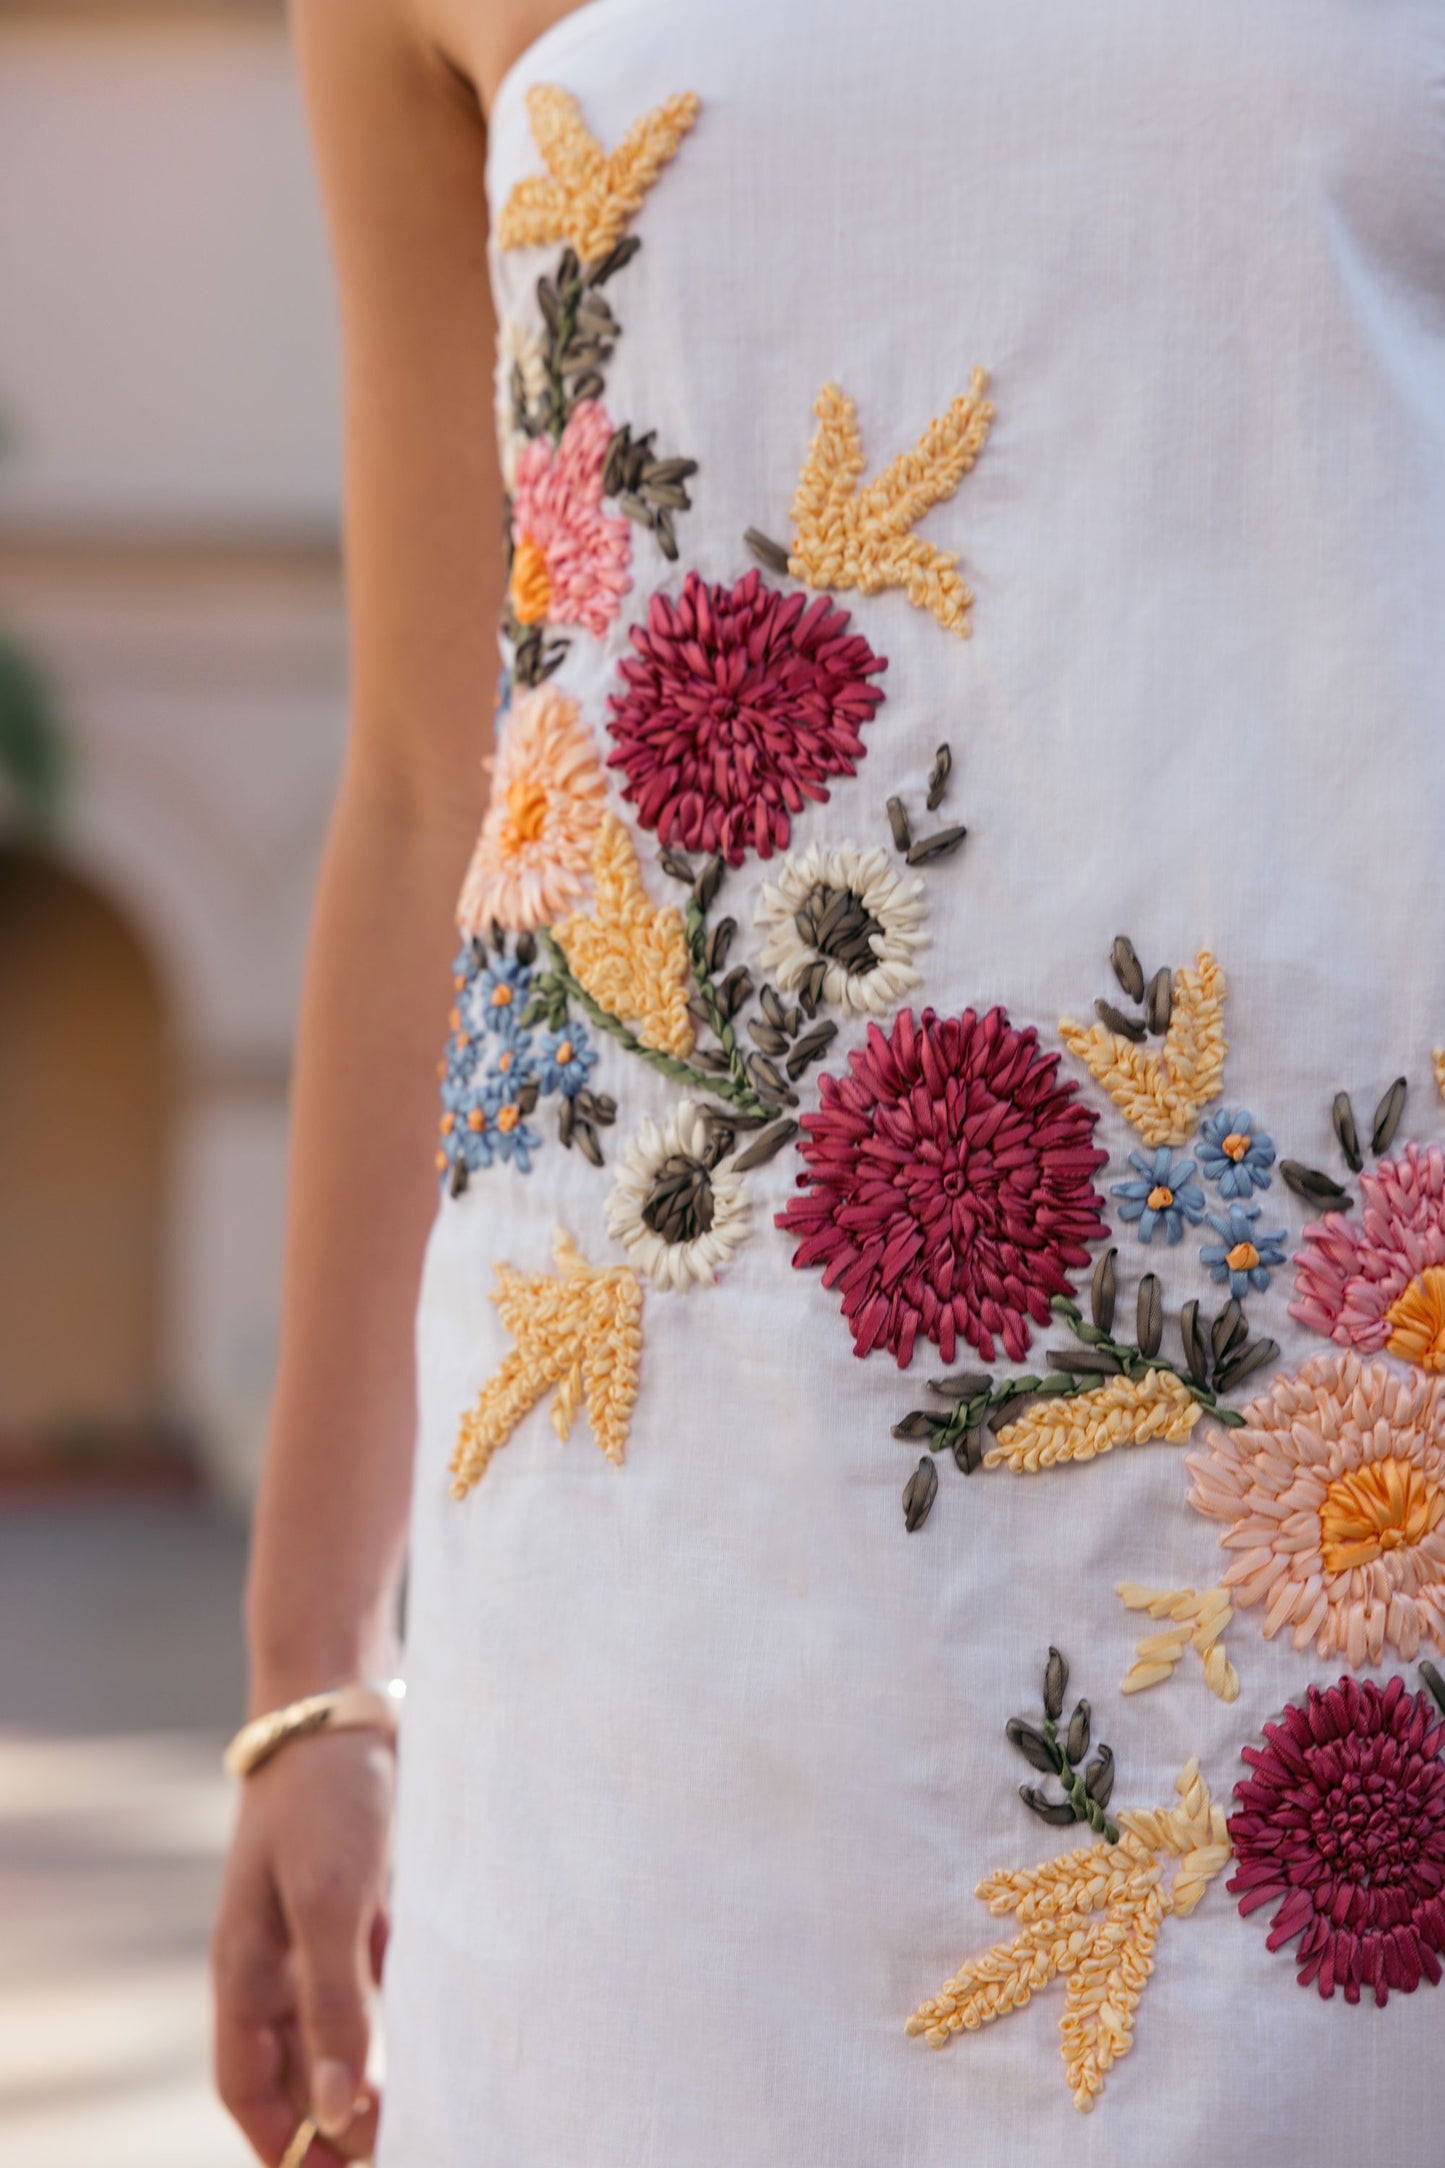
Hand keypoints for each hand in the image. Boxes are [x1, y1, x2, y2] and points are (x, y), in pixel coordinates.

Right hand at [212, 1728, 394, 2163]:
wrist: (346, 1701)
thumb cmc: (328, 1795)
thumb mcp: (332, 1902)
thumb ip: (334, 2005)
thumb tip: (335, 2112)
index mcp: (246, 1967)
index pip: (248, 2085)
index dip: (283, 2142)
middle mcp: (276, 1956)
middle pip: (295, 2067)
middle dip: (333, 2123)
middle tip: (396, 2152)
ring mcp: (319, 1927)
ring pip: (338, 2028)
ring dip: (368, 2076)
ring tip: (424, 2115)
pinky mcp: (363, 1898)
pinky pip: (374, 1980)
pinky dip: (397, 2017)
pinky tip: (439, 2037)